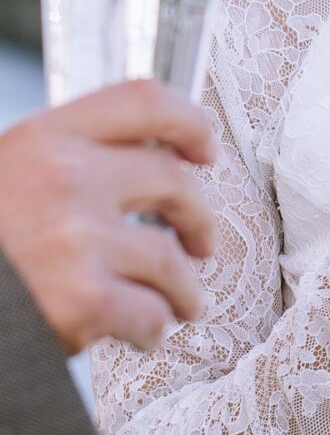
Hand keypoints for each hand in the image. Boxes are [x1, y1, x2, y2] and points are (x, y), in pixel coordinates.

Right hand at [0, 79, 217, 353]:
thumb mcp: (9, 174)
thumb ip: (64, 160)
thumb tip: (135, 164)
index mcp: (47, 138)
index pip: (145, 102)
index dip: (189, 123)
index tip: (205, 149)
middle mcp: (67, 178)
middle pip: (172, 182)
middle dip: (198, 218)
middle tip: (201, 242)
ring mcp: (77, 240)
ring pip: (170, 259)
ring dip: (184, 287)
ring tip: (184, 302)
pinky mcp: (82, 302)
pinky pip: (149, 313)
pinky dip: (153, 327)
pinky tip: (144, 332)